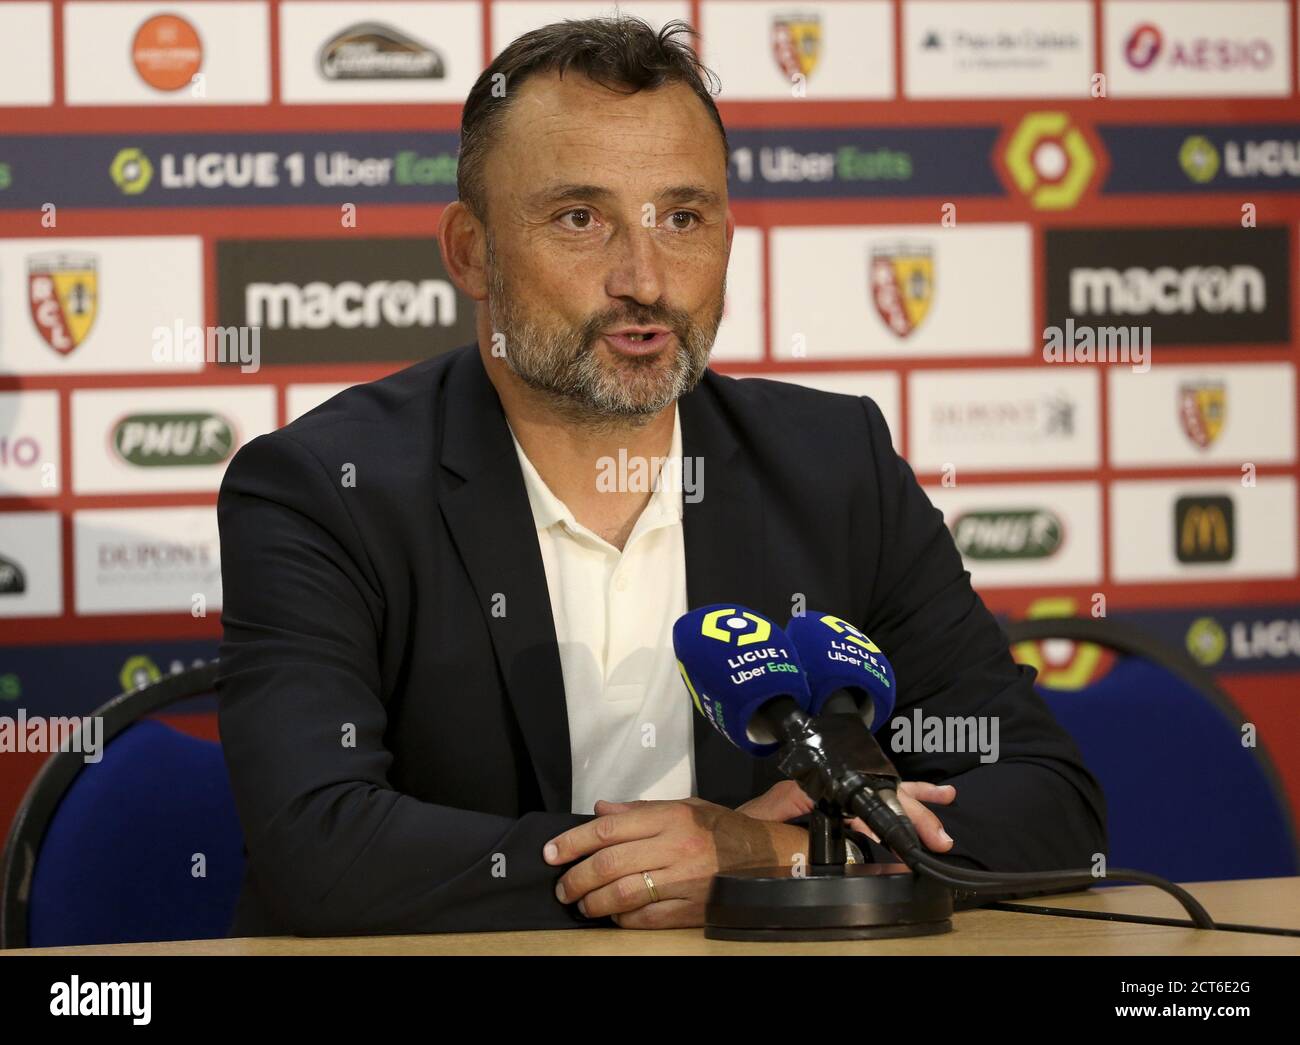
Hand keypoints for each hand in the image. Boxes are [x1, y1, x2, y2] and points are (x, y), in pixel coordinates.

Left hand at [542, 797, 806, 928]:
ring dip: (594, 901)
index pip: (609, 828)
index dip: (573, 841)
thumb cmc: (724, 830)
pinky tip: (613, 915)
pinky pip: (646, 918)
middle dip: (577, 877)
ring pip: (624, 893)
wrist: (770, 859)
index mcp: (670, 817)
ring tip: (580, 903)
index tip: (551, 852)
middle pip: (610, 863)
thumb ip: (639, 810)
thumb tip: (600, 811)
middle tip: (561, 887)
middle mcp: (674, 847)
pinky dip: (622, 918)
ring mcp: (683, 881)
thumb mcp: (685, 807)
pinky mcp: (690, 909)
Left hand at [738, 779, 957, 854]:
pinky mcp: (830, 809)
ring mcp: (830, 796)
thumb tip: (843, 847)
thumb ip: (799, 833)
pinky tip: (919, 808)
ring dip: (913, 800)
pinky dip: (894, 808)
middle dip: (913, 812)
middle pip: (878, 793)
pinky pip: (868, 807)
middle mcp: (826, 788)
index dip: (893, 813)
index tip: (916, 834)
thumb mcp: (766, 826)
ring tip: (944, 801)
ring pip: (879, 792)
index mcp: (813, 788)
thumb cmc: (740, 829)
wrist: (720, 834)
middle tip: (941, 837)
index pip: (863, 798)